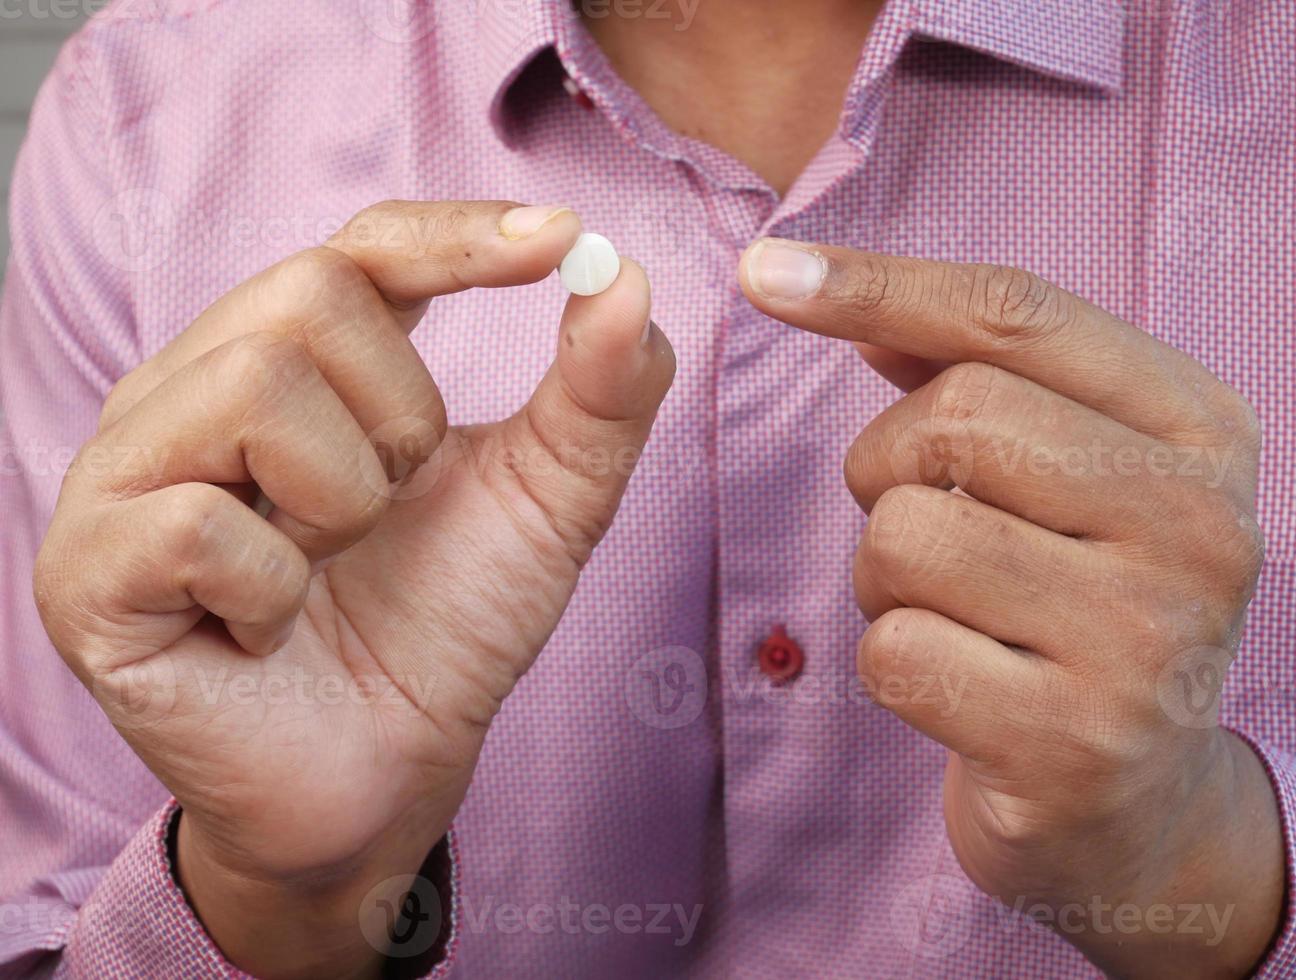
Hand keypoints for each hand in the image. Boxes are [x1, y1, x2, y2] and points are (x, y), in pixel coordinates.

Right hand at [33, 201, 674, 977]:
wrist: (388, 775)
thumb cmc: (449, 625)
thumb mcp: (549, 502)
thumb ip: (598, 395)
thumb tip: (627, 276)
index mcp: (296, 359)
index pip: (365, 246)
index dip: (456, 236)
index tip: (559, 242)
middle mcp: (191, 391)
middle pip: (309, 294)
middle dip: (400, 415)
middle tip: (389, 508)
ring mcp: (123, 476)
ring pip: (254, 385)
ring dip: (342, 498)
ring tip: (325, 564)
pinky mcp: (87, 574)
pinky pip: (201, 522)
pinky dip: (276, 586)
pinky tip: (269, 627)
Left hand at [740, 240, 1282, 977]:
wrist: (1144, 805)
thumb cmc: (1083, 605)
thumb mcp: (1070, 473)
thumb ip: (972, 371)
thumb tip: (825, 285)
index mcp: (1206, 431)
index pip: (1018, 316)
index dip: (879, 282)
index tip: (764, 274)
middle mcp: (1202, 528)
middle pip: (953, 417)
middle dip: (887, 464)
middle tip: (923, 517)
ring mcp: (1146, 645)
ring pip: (906, 536)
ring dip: (885, 575)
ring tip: (953, 611)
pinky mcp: (1072, 749)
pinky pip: (893, 651)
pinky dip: (893, 661)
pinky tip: (962, 688)